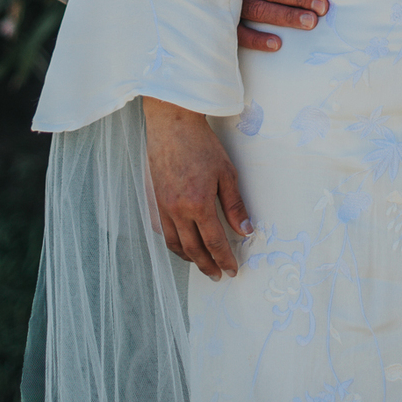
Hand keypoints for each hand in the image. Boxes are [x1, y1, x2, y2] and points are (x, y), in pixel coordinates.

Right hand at [143, 97, 251, 278]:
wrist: (172, 125)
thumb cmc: (201, 145)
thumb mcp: (226, 173)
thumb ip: (235, 206)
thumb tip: (246, 231)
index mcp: (198, 204)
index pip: (214, 242)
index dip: (224, 259)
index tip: (232, 270)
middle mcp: (177, 210)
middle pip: (193, 249)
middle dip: (208, 266)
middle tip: (218, 275)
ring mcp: (163, 207)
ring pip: (175, 244)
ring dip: (190, 259)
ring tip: (203, 264)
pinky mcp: (155, 201)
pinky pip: (163, 232)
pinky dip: (175, 245)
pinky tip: (183, 245)